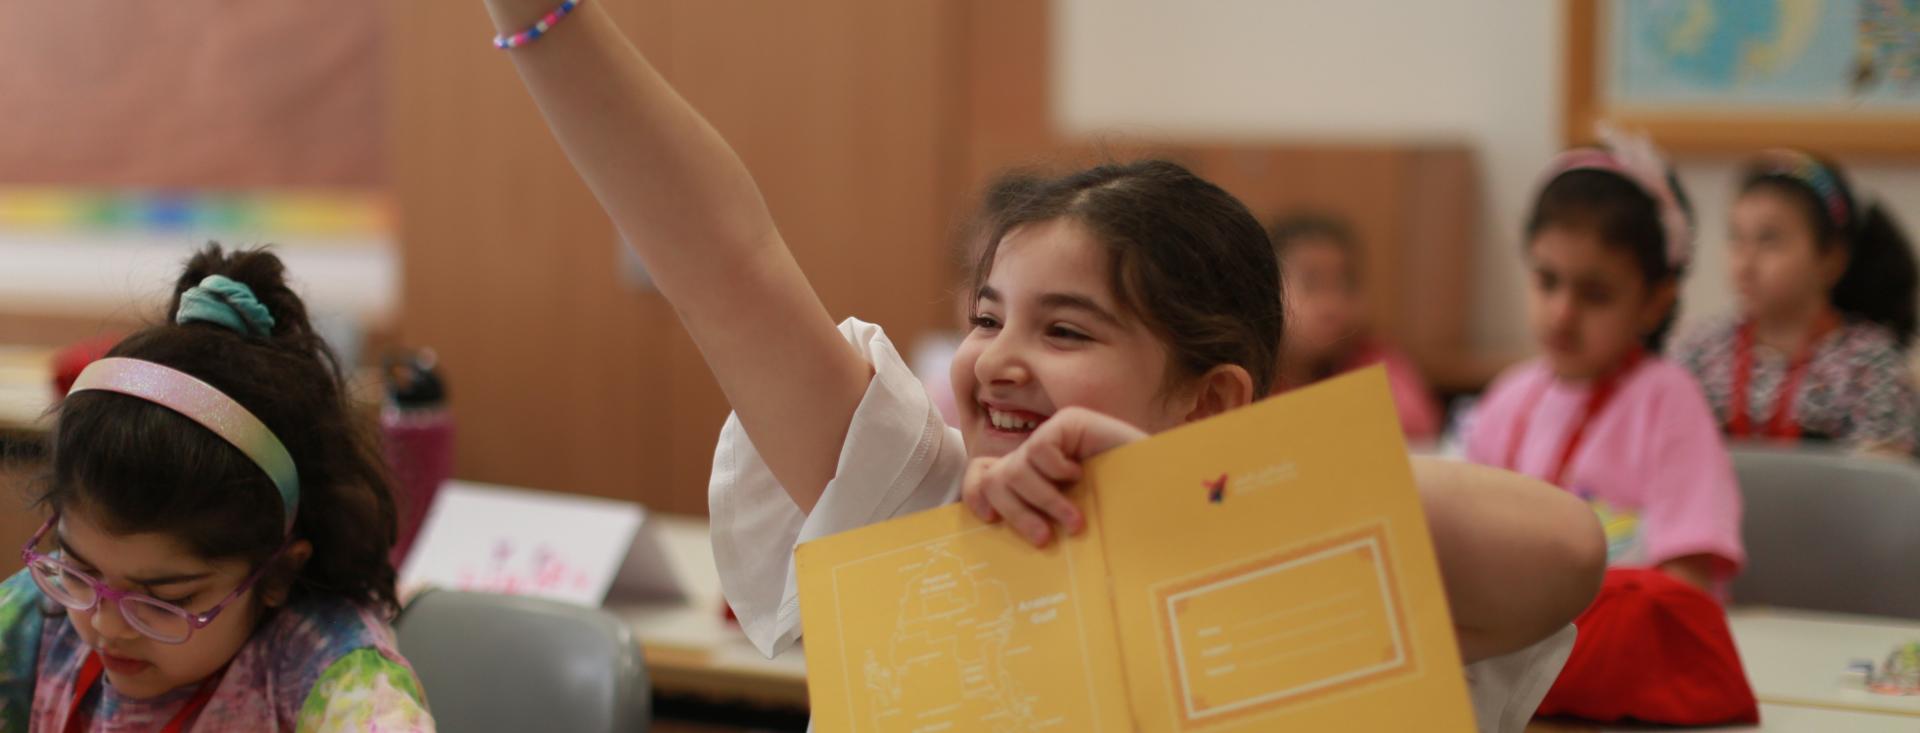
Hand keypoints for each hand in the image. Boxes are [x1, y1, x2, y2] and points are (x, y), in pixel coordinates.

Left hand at [960, 407, 1146, 546]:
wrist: (1166, 497)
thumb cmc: (1122, 518)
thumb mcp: (1068, 526)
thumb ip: (1036, 522)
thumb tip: (991, 530)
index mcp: (1035, 477)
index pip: (984, 475)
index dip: (977, 495)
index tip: (989, 519)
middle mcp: (1040, 455)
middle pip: (995, 478)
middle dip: (1015, 513)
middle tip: (1044, 539)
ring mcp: (1055, 436)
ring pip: (1014, 470)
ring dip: (1044, 502)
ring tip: (1075, 521)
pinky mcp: (1070, 422)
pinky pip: (1040, 450)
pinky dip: (1056, 471)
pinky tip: (1080, 475)